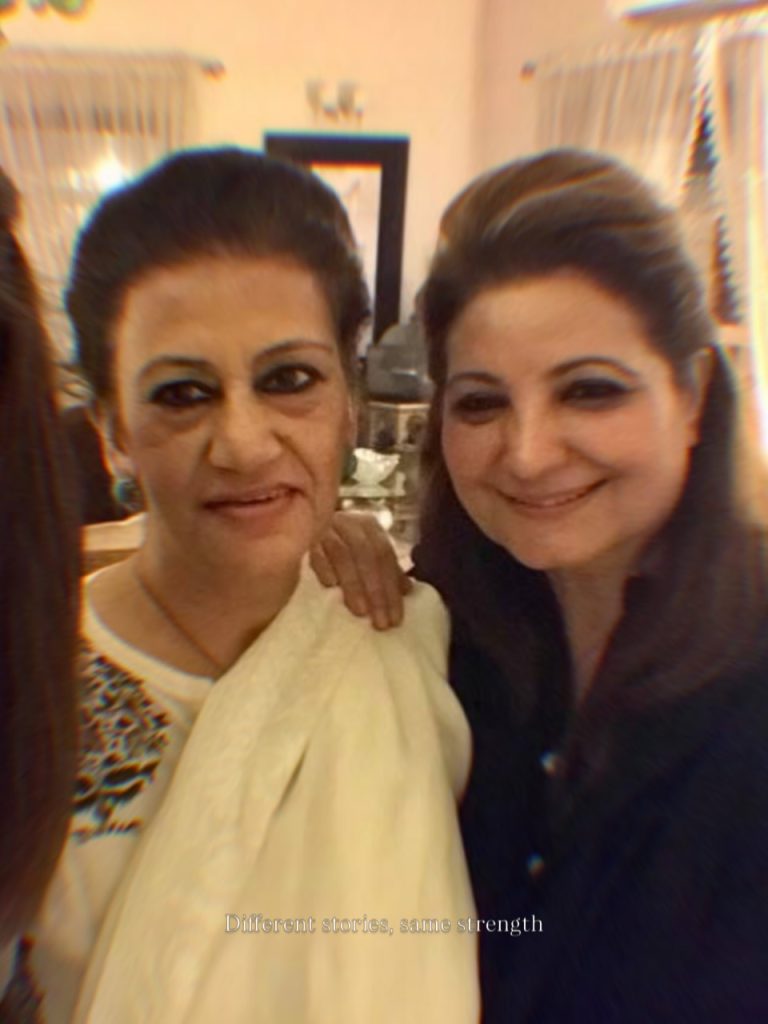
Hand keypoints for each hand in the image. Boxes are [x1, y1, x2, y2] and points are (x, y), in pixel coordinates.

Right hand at [310, 512, 411, 628]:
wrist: (291, 523)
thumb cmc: (336, 551)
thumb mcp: (364, 557)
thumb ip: (385, 570)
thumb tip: (408, 590)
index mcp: (368, 526)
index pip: (385, 557)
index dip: (392, 589)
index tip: (395, 619)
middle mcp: (348, 522)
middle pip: (368, 556)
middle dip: (377, 591)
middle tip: (380, 623)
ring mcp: (324, 527)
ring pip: (343, 554)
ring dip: (353, 584)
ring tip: (360, 612)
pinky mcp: (302, 534)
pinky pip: (314, 549)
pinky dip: (323, 566)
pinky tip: (329, 585)